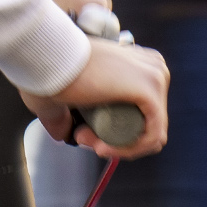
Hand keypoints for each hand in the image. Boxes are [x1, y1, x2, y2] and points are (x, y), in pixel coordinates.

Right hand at [22, 37, 169, 160]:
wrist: (49, 57)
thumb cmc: (50, 71)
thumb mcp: (66, 97)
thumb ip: (63, 115)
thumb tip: (62, 134)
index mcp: (141, 66)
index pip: (141, 114)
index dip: (112, 135)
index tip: (82, 133)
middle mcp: (155, 69)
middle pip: (145, 125)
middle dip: (114, 141)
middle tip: (82, 137)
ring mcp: (157, 77)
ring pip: (150, 135)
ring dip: (118, 147)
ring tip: (90, 141)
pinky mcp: (152, 90)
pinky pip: (153, 136)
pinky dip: (129, 150)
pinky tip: (103, 147)